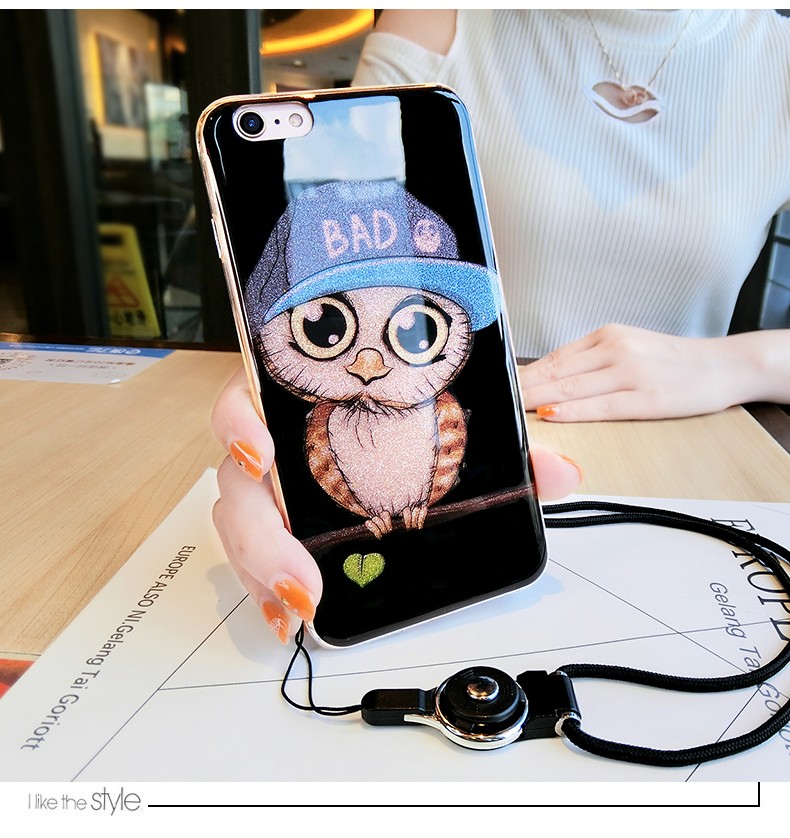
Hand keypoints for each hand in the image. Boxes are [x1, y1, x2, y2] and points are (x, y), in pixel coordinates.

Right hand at [211, 367, 583, 642]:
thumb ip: (507, 444)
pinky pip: (256, 552)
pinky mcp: (280, 522)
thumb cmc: (419, 411)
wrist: (412, 420)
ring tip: (299, 610)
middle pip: (238, 482)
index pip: (250, 395)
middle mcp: (280, 438)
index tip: (262, 454)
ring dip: (261, 571)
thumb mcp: (459, 419)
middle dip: (260, 536)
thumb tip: (558, 471)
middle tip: (301, 580)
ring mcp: (275, 484)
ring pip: (241, 525)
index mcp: (309, 395)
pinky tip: (289, 614)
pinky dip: (268, 584)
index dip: (240, 423)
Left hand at [520, 324, 750, 421]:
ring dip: (537, 400)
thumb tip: (548, 381)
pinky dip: (572, 411)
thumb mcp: (629, 348)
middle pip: (557, 372)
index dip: (524, 375)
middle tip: (495, 399)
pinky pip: (600, 406)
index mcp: (608, 336)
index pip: (555, 358)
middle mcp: (616, 349)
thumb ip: (591, 361)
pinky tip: (550, 414)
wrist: (724, 365)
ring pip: (572, 388)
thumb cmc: (671, 362)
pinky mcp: (646, 398)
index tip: (501, 385)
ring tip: (511, 409)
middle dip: (522, 389)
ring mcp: (631, 372)